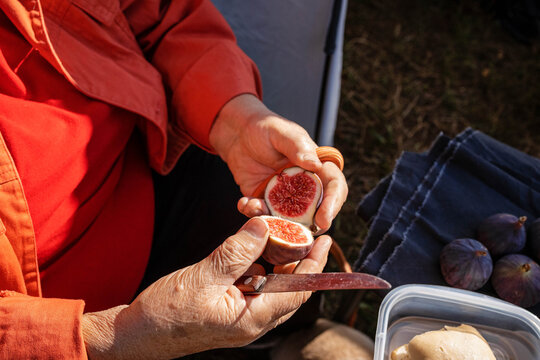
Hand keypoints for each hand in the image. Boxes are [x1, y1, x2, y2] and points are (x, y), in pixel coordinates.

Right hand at [82, 217, 331, 358]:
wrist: (136, 336)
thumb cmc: (166, 314)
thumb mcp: (205, 276)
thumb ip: (237, 251)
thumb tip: (263, 226)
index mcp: (252, 320)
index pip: (297, 292)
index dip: (314, 265)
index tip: (324, 241)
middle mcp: (252, 322)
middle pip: (288, 290)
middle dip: (297, 261)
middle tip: (302, 233)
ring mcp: (240, 318)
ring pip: (269, 287)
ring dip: (274, 262)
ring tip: (276, 237)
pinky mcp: (228, 310)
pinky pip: (251, 287)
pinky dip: (255, 268)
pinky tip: (248, 251)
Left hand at [209, 94, 347, 232]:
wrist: (237, 134)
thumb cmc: (265, 128)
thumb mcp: (282, 132)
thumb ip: (298, 147)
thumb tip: (316, 165)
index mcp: (317, 167)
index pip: (334, 186)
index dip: (333, 203)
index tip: (324, 218)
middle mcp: (305, 185)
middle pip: (319, 210)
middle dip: (312, 224)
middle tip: (302, 231)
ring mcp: (285, 196)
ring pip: (291, 219)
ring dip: (280, 222)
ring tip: (263, 213)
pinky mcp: (265, 202)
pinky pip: (264, 215)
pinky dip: (255, 213)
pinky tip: (244, 203)